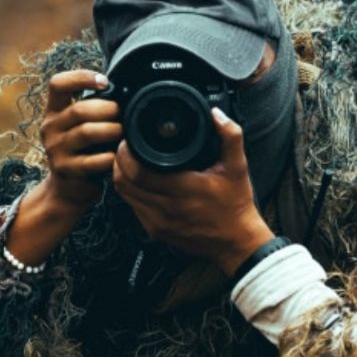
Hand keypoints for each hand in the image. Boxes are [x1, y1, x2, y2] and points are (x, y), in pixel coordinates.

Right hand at [39, 69, 121, 210]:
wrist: (69, 188)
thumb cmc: (84, 151)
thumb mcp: (83, 126)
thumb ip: (95, 109)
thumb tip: (125, 93)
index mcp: (54, 111)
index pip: (58, 84)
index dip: (81, 77)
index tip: (105, 82)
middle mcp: (50, 127)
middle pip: (79, 110)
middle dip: (108, 110)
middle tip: (122, 115)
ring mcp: (55, 149)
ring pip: (86, 132)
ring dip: (111, 131)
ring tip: (121, 134)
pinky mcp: (65, 169)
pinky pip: (92, 160)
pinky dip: (109, 157)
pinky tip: (116, 157)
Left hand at [112, 107, 274, 276]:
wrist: (236, 241)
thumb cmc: (235, 205)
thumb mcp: (237, 167)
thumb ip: (230, 136)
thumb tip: (217, 115)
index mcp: (184, 189)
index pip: (137, 171)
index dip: (126, 153)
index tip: (129, 140)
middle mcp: (167, 208)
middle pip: (124, 182)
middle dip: (119, 161)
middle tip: (124, 148)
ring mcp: (159, 223)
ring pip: (125, 196)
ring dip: (122, 177)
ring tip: (128, 162)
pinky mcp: (156, 232)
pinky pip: (133, 208)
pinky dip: (131, 193)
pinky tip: (138, 183)